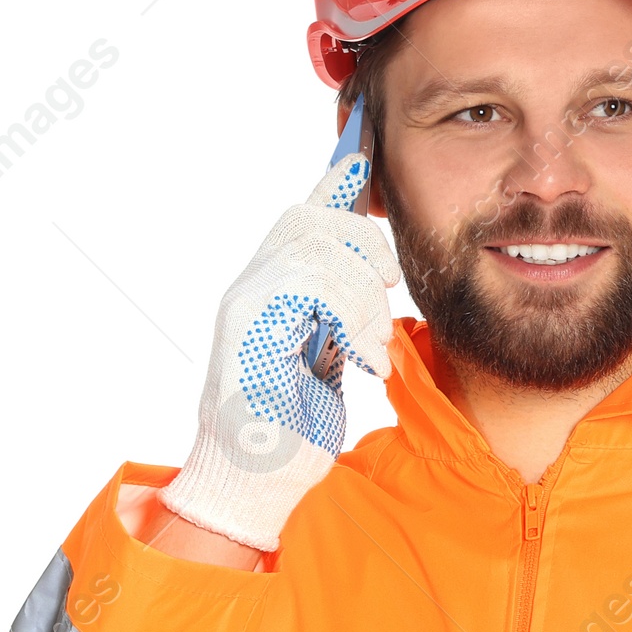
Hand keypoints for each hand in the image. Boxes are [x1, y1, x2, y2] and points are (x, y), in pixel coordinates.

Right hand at [161, 155, 400, 549]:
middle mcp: (248, 289)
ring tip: (373, 347)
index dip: (335, 178)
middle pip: (308, 219)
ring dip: (363, 296)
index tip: (366, 148)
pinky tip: (362, 361)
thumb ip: (337, 311)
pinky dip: (353, 322)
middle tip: (386, 287)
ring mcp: (245, 308)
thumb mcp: (324, 358)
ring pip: (317, 252)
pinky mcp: (251, 332)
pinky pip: (312, 290)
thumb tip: (370, 274)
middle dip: (362, 242)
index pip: (301, 216)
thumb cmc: (289, 430)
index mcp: (266, 289)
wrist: (251, 483)